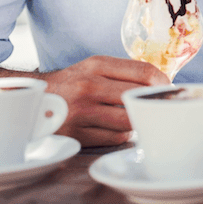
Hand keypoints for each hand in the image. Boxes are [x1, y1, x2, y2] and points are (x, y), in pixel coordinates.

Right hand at [43, 55, 168, 146]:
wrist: (35, 100)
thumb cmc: (73, 83)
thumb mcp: (94, 67)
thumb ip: (125, 71)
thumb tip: (162, 81)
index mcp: (97, 65)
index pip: (143, 71)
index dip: (162, 82)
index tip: (168, 88)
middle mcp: (89, 87)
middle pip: (138, 98)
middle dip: (152, 103)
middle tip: (159, 105)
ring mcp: (82, 112)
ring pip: (129, 121)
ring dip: (137, 120)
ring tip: (136, 116)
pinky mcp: (77, 135)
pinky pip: (115, 138)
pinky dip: (122, 134)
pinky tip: (118, 127)